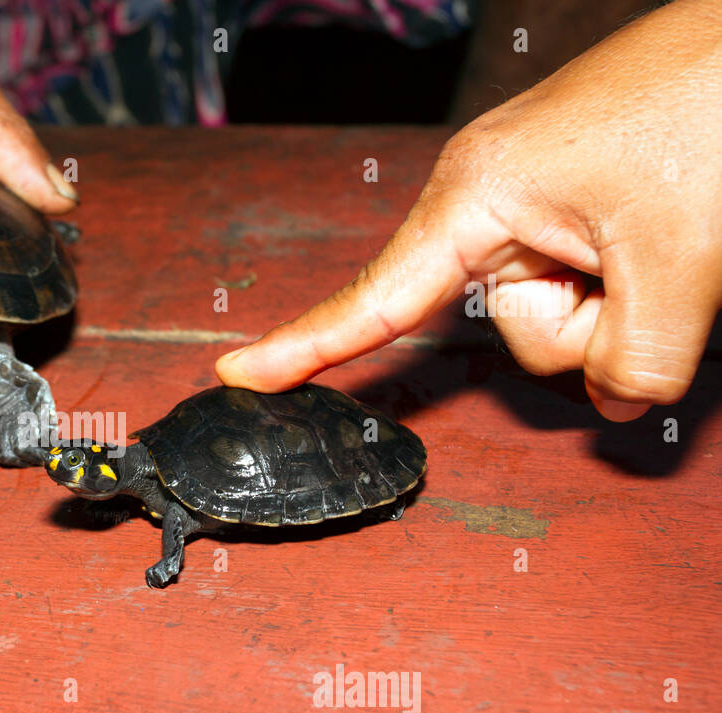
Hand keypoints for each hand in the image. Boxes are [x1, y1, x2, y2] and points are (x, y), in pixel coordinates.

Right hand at [217, 0, 721, 421]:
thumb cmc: (711, 110)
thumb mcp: (678, 263)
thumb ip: (637, 361)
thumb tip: (618, 401)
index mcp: (477, 195)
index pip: (376, 297)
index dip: (305, 347)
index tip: (240, 375)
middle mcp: (492, 198)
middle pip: (506, 325)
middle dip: (584, 325)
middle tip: (649, 264)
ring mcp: (536, 200)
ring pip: (554, 312)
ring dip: (619, 303)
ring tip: (667, 235)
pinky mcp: (576, 203)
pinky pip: (582, 280)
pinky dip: (630, 284)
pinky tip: (669, 238)